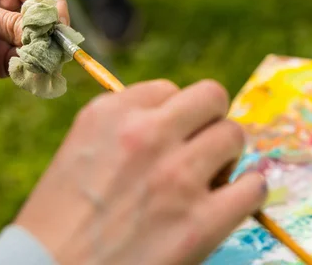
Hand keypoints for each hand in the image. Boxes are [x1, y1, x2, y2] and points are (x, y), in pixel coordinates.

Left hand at [0, 0, 68, 92]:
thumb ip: (7, 23)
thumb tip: (46, 35)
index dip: (56, 8)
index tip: (58, 28)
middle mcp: (7, 11)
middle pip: (46, 22)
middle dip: (53, 37)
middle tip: (53, 53)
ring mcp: (3, 39)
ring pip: (39, 47)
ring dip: (45, 58)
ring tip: (41, 68)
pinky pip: (24, 68)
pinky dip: (31, 73)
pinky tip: (30, 77)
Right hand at [15, 79, 266, 264]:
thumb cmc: (59, 219)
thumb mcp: (79, 150)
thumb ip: (123, 127)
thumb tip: (175, 120)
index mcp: (109, 114)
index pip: (167, 89)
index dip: (171, 116)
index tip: (166, 137)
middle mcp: (145, 135)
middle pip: (210, 97)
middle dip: (209, 121)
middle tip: (200, 148)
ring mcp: (176, 176)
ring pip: (234, 135)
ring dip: (226, 156)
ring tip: (209, 179)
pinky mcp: (200, 222)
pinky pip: (252, 186)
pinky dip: (246, 192)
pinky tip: (229, 203)